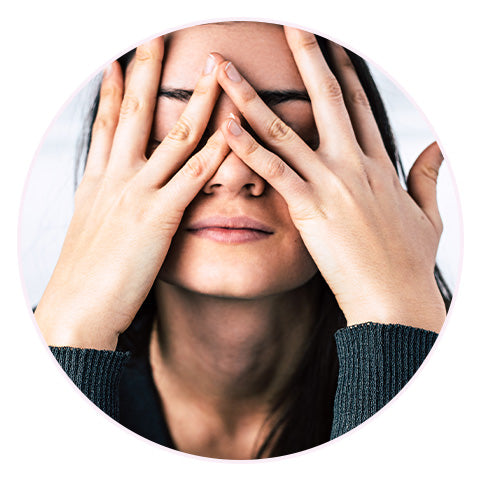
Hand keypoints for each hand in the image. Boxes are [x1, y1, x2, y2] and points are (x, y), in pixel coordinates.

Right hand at [35, 39, 229, 348]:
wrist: (78, 308)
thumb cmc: (86, 275)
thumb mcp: (91, 229)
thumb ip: (106, 204)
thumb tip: (113, 194)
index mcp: (98, 181)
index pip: (106, 123)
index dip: (113, 88)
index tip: (121, 59)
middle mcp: (116, 178)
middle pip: (134, 113)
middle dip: (147, 71)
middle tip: (158, 36)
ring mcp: (137, 194)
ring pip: (172, 136)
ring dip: (197, 100)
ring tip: (215, 70)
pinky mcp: (158, 218)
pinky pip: (192, 177)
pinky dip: (214, 151)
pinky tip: (231, 130)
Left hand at [215, 27, 445, 331]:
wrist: (395, 299)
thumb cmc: (407, 263)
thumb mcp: (425, 214)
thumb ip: (427, 175)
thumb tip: (436, 146)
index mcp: (378, 165)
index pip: (360, 107)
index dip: (345, 74)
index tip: (330, 48)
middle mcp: (354, 165)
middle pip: (327, 100)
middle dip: (307, 58)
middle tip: (289, 26)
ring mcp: (332, 184)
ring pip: (286, 130)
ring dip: (252, 97)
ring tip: (226, 70)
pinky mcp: (312, 208)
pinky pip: (275, 170)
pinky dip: (248, 147)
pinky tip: (225, 125)